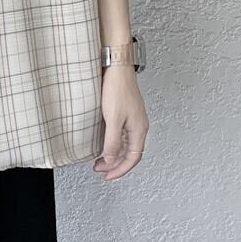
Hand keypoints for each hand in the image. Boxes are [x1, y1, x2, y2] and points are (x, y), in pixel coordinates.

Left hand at [93, 65, 147, 180]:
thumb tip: (111, 160)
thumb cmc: (117, 88)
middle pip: (130, 152)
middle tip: (101, 169)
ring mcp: (132, 117)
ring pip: (126, 143)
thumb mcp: (113, 119)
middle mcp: (138, 125)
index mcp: (139, 129)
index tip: (107, 176)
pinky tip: (104, 140)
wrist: (116, 65)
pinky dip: (114, 141)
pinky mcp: (125, 109)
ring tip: (101, 158)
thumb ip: (113, 142)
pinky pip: (122, 133)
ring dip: (114, 153)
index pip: (133, 158)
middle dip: (116, 164)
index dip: (120, 169)